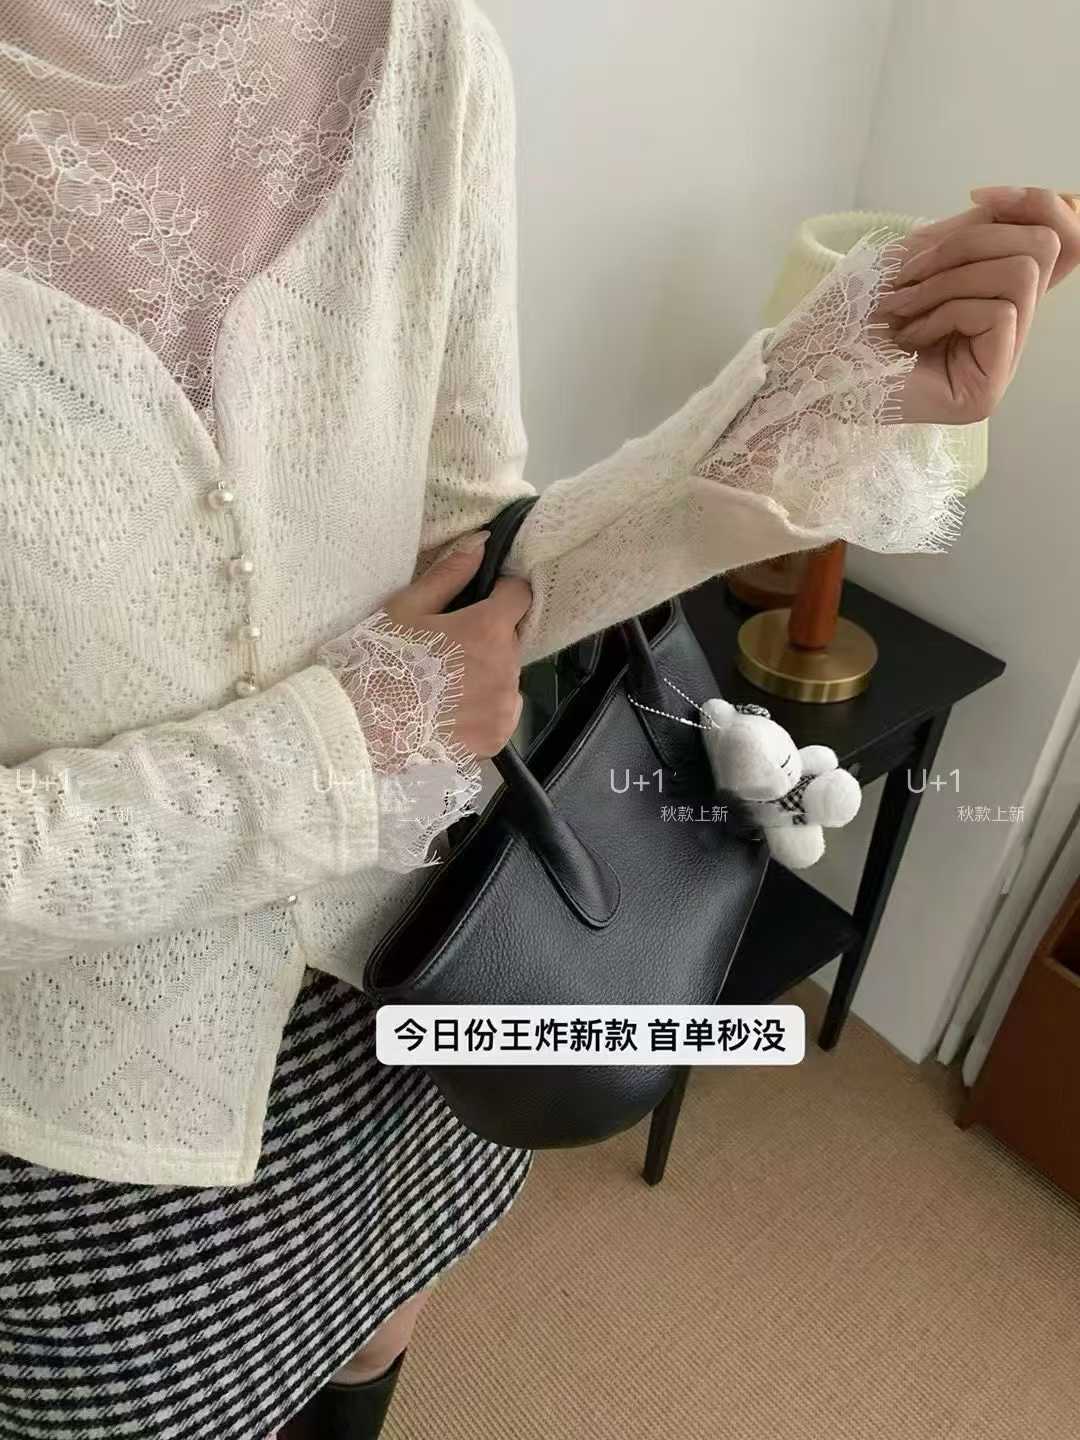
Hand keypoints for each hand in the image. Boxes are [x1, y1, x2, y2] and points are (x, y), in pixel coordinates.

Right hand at [382, 533, 532, 756]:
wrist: (360, 728)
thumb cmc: (379, 662)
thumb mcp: (406, 609)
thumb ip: (449, 575)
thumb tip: (482, 543)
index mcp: (488, 630)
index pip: (520, 596)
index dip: (501, 593)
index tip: (480, 601)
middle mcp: (506, 668)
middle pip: (512, 639)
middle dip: (490, 637)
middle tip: (449, 649)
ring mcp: (504, 706)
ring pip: (508, 677)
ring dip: (489, 675)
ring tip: (447, 686)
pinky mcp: (498, 737)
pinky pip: (502, 713)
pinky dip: (486, 710)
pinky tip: (453, 712)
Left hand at [873, 186, 1079, 423]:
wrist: (811, 361)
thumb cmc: (854, 311)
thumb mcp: (924, 253)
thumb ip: (984, 229)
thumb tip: (1052, 198)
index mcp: (997, 298)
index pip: (1064, 239)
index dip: (1039, 203)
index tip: (976, 196)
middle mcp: (1008, 333)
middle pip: (1042, 245)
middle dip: (969, 244)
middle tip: (910, 272)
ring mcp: (999, 366)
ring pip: (1022, 274)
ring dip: (949, 279)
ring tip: (903, 307)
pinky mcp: (986, 392)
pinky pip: (999, 312)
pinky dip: (945, 312)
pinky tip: (910, 337)